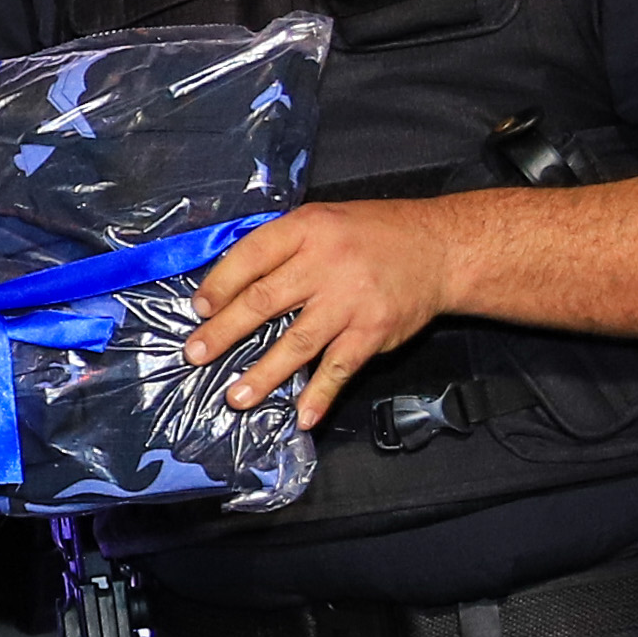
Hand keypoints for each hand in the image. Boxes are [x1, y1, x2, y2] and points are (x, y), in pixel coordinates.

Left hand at [182, 200, 462, 427]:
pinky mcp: (372, 332)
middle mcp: (325, 264)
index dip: (220, 284)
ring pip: (296, 342)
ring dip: (263, 374)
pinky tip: (302, 416)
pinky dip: (320, 394)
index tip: (198, 309)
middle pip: (264, 301)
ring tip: (236, 398)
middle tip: (196, 354)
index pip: (251, 256)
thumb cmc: (374, 234)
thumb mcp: (324, 220)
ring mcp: (349, 301)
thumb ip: (284, 246)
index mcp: (307, 229)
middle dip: (224, 332)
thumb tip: (232, 283)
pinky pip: (338, 368)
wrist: (440, 249)